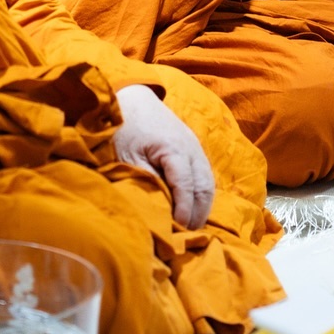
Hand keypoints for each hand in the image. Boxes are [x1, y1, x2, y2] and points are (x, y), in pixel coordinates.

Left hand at [113, 85, 214, 227]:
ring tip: (191, 228)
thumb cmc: (125, 126)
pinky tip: (192, 209)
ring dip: (202, 207)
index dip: (184, 211)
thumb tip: (156, 208)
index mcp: (174, 149)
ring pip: (208, 183)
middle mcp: (191, 148)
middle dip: (198, 214)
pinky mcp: (193, 148)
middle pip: (204, 187)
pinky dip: (201, 195)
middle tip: (186, 236)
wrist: (134, 96)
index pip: (186, 186)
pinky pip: (204, 175)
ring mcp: (195, 147)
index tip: (177, 230)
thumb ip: (143, 180)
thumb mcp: (127, 155)